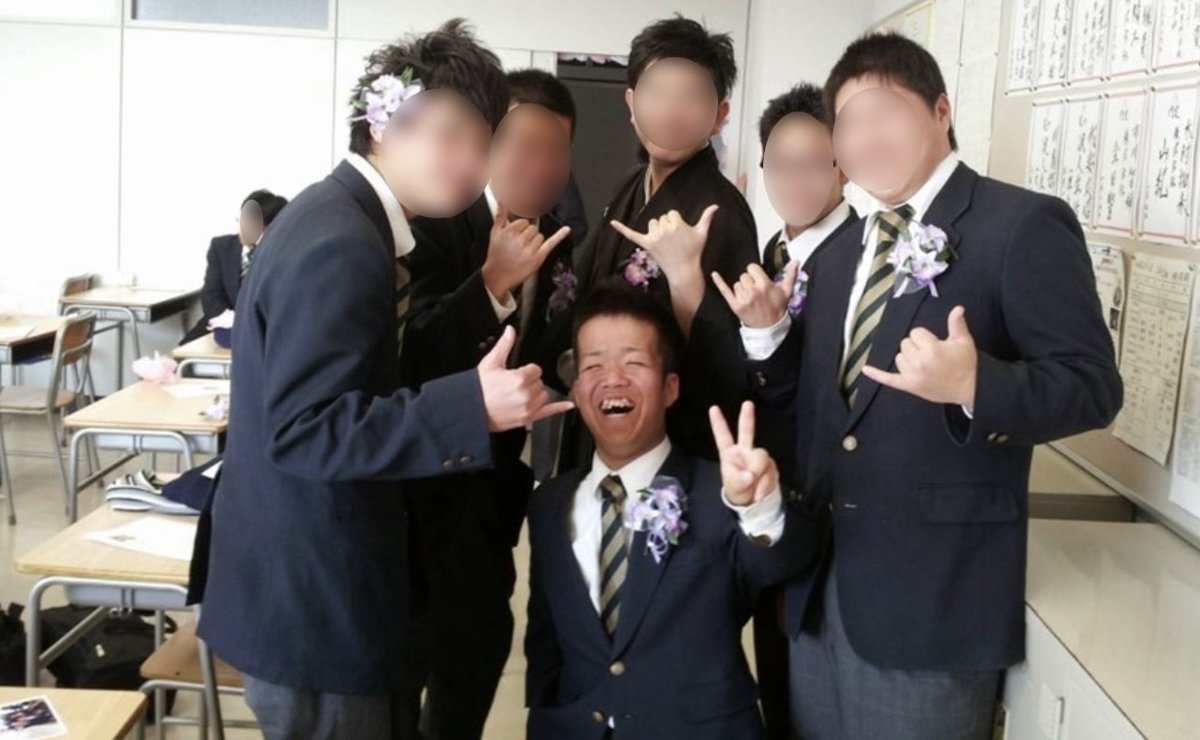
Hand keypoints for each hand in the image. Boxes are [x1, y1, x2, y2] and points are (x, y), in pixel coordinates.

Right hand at [477, 326, 574, 431]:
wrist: (470, 409)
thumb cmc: (479, 388)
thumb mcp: (491, 363)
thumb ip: (504, 346)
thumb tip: (510, 330)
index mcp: (519, 378)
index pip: (536, 369)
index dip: (527, 370)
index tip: (517, 374)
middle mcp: (526, 394)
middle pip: (540, 382)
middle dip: (530, 382)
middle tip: (514, 385)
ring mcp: (528, 408)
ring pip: (544, 395)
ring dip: (536, 393)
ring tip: (519, 394)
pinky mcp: (528, 419)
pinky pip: (549, 412)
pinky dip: (560, 408)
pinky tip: (569, 405)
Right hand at [481, 205, 570, 298]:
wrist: (498, 276)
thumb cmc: (496, 254)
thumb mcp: (495, 233)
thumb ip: (501, 215)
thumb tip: (503, 200)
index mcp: (509, 231)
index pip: (524, 222)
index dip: (520, 229)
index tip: (516, 237)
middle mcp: (520, 240)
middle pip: (533, 229)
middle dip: (528, 236)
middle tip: (518, 246)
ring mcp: (530, 249)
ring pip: (540, 236)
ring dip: (534, 243)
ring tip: (523, 252)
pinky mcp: (538, 257)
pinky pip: (551, 243)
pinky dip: (559, 236)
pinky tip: (566, 229)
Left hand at [609, 205, 717, 282]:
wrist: (684, 271)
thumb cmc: (694, 252)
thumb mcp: (702, 234)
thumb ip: (707, 218)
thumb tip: (715, 206)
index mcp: (676, 224)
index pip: (672, 214)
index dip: (676, 223)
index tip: (681, 235)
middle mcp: (664, 229)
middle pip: (661, 218)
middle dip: (667, 227)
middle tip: (674, 241)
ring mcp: (654, 237)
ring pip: (652, 224)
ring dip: (657, 230)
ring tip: (665, 243)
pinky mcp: (646, 244)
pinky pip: (631, 234)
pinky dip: (621, 228)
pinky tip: (612, 222)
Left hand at [710, 401, 779, 505]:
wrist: (755, 503)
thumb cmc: (738, 491)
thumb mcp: (733, 488)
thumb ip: (740, 481)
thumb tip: (750, 475)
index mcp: (730, 454)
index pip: (723, 437)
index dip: (718, 423)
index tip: (713, 408)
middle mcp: (745, 451)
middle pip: (747, 432)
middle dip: (747, 417)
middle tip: (747, 404)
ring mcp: (758, 457)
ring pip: (762, 458)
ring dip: (759, 477)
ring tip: (754, 491)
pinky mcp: (770, 465)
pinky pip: (771, 472)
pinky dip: (767, 485)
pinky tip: (761, 493)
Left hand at [712, 261, 798, 328]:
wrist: (770, 327)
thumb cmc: (778, 308)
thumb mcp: (786, 291)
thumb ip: (791, 274)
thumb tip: (796, 261)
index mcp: (764, 285)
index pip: (752, 268)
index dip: (755, 273)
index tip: (758, 279)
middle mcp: (753, 291)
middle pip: (744, 276)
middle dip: (749, 281)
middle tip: (755, 291)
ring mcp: (743, 298)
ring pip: (737, 284)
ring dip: (742, 289)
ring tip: (750, 297)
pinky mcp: (735, 305)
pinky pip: (725, 291)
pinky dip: (719, 282)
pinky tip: (714, 274)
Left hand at [861, 305, 977, 406]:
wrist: (968, 388)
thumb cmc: (965, 364)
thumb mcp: (963, 341)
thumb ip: (956, 323)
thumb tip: (957, 308)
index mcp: (931, 350)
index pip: (916, 332)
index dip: (926, 337)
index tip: (936, 344)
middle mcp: (919, 362)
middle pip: (905, 343)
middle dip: (917, 346)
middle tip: (932, 355)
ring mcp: (912, 375)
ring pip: (899, 357)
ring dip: (908, 358)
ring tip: (925, 364)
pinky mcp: (909, 386)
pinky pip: (889, 379)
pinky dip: (877, 375)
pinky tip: (865, 369)